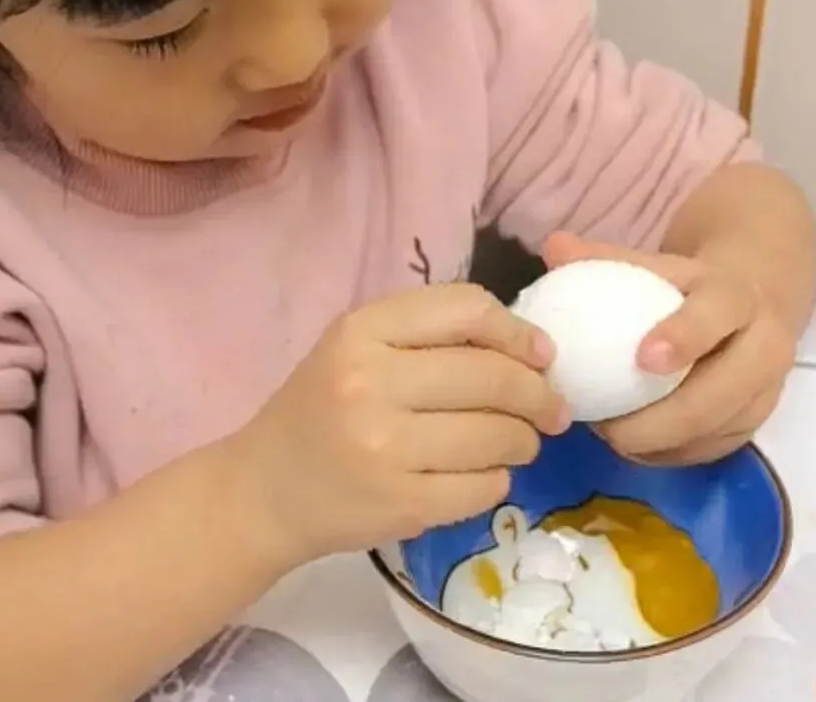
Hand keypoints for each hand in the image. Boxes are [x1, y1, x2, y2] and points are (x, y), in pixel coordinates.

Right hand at [233, 284, 569, 560]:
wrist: (265, 489)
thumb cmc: (319, 407)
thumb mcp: (357, 347)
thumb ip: (430, 334)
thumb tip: (533, 349)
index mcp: (360, 331)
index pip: (467, 310)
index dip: (518, 331)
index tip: (542, 354)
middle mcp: (371, 382)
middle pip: (493, 376)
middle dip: (538, 394)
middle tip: (550, 408)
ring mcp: (385, 447)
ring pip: (498, 435)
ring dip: (523, 440)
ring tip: (516, 442)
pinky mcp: (401, 505)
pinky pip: (484, 487)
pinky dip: (496, 480)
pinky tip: (480, 475)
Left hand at [544, 233, 794, 465]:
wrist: (755, 296)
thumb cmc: (688, 282)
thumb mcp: (657, 263)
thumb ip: (604, 257)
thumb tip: (553, 248)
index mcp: (736, 295)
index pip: (717, 315)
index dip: (684, 337)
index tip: (642, 359)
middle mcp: (764, 344)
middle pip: (725, 392)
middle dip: (667, 419)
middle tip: (609, 427)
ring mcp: (767, 389)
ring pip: (721, 429)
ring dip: (664, 442)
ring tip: (611, 436)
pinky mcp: (757, 421)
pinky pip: (716, 449)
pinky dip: (673, 454)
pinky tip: (632, 449)